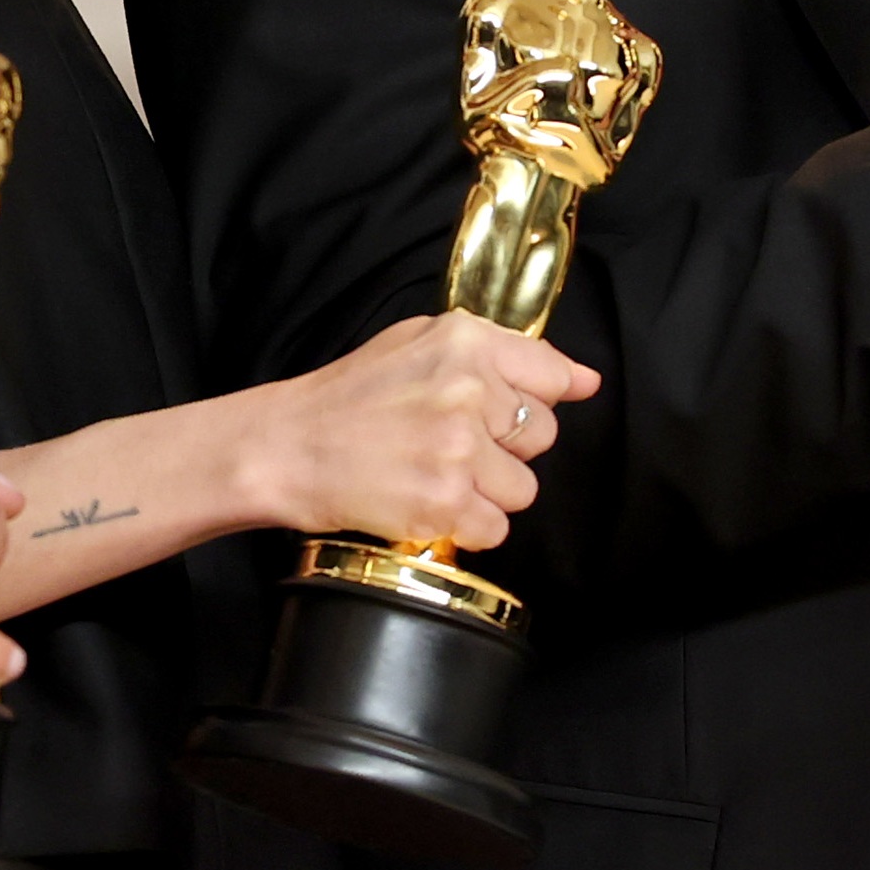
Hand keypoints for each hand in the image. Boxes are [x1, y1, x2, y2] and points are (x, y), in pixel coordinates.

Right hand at [253, 313, 603, 553]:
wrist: (285, 447)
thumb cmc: (349, 397)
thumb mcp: (420, 343)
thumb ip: (504, 354)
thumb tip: (584, 380)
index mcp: (466, 342)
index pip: (552, 375)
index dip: (533, 401)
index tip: (509, 415)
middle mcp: (469, 390)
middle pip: (542, 436)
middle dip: (504, 448)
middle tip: (448, 444)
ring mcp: (458, 448)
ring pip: (523, 488)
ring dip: (486, 492)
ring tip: (433, 474)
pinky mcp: (445, 501)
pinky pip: (495, 528)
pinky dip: (465, 526)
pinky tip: (426, 501)